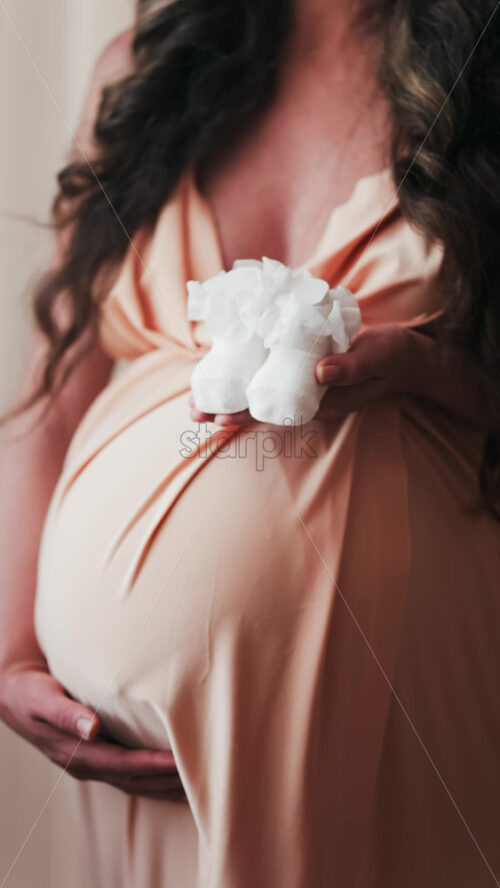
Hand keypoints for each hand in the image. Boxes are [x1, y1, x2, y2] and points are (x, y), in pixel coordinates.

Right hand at [0, 660, 185, 801]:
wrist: (14, 694)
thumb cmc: (29, 691)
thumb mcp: (42, 697)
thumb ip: (66, 713)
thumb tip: (91, 729)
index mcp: (75, 752)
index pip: (123, 765)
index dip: (152, 766)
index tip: (180, 763)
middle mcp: (86, 763)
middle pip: (134, 779)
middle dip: (167, 779)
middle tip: (204, 773)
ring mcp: (91, 763)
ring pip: (135, 781)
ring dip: (164, 782)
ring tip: (198, 780)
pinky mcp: (97, 755)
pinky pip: (130, 772)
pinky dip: (153, 775)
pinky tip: (173, 772)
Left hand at [189, 325, 414, 426]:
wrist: (403, 355)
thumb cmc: (390, 356)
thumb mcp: (376, 357)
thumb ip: (352, 367)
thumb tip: (319, 374)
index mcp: (322, 401)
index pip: (277, 413)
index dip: (247, 416)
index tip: (219, 420)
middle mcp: (307, 399)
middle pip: (261, 410)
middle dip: (226, 412)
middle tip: (192, 414)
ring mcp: (303, 388)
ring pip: (261, 397)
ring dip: (229, 399)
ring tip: (195, 404)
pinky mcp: (302, 372)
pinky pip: (269, 380)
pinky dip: (245, 379)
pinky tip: (222, 376)